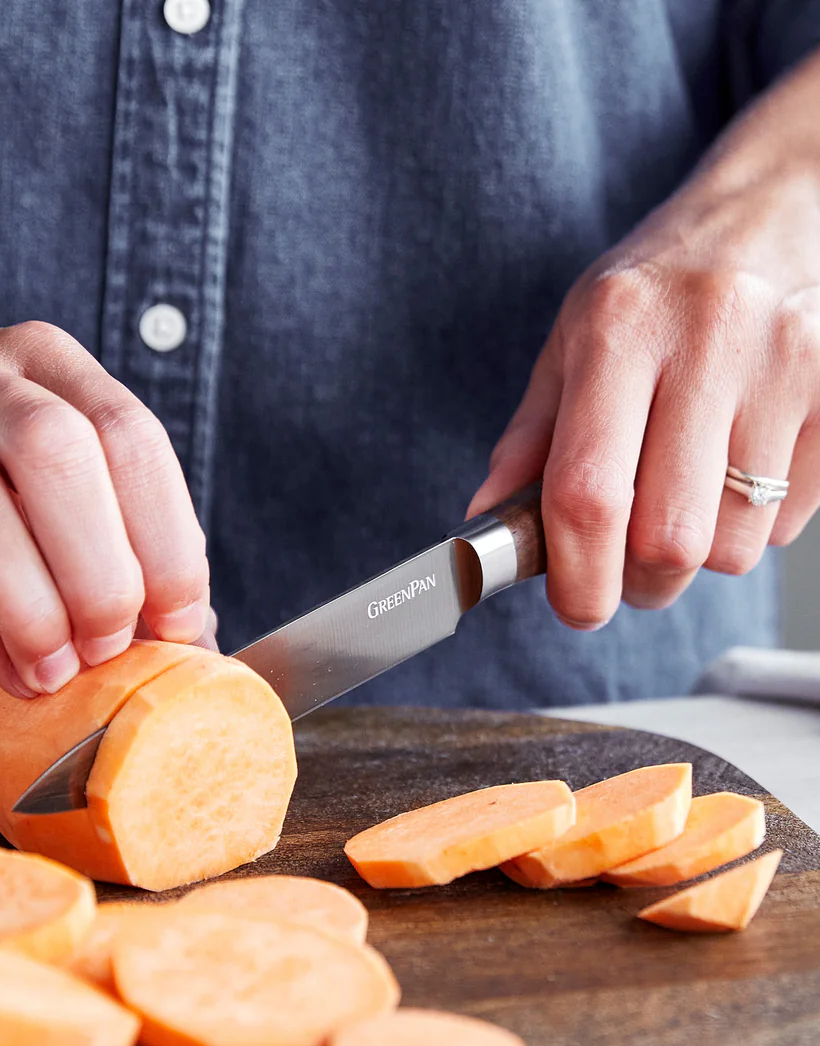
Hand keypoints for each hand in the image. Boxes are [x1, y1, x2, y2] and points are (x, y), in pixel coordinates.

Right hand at [0, 322, 211, 695]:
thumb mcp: (24, 479)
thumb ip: (101, 533)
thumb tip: (190, 628)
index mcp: (39, 361)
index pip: (131, 437)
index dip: (170, 541)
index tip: (184, 626)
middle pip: (63, 452)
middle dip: (107, 569)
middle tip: (117, 648)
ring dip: (39, 602)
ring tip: (61, 670)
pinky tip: (11, 667)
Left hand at [468, 161, 819, 628]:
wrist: (777, 207)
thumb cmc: (660, 284)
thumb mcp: (574, 337)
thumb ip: (531, 434)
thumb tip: (488, 516)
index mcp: (618, 331)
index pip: (589, 491)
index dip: (576, 575)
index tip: (574, 606)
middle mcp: (707, 343)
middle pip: (670, 538)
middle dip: (640, 582)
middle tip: (625, 566)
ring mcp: (787, 365)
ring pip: (737, 543)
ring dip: (699, 554)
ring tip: (683, 502)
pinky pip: (794, 520)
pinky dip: (756, 523)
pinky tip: (738, 470)